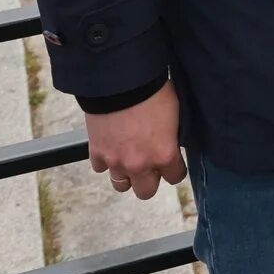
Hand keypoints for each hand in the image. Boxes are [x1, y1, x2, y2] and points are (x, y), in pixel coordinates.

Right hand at [85, 82, 184, 200]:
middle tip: (151, 165)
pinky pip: (101, 168)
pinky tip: (112, 146)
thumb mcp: (175, 115)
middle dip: (150, 180)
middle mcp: (140, 164)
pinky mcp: (97, 152)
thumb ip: (172, 137)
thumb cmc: (153, 91)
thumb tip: (172, 144)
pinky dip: (106, 160)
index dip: (175, 169)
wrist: (121, 81)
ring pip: (121, 185)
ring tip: (130, 158)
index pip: (175, 177)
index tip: (174, 164)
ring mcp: (115, 161)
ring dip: (126, 174)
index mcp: (164, 154)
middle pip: (146, 191)